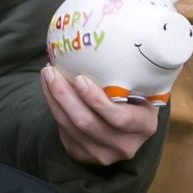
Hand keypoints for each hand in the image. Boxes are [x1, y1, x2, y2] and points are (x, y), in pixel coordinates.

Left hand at [41, 68, 160, 165]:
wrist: (126, 124)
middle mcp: (125, 145)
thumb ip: (134, 73)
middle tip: (51, 71)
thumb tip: (120, 38)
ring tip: (47, 75)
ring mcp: (103, 154)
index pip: (120, 118)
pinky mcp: (83, 155)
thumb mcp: (143, 87)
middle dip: (64, 95)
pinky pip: (62, 131)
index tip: (79, 78)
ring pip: (70, 127)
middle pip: (87, 123)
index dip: (97, 100)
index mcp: (144, 126)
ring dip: (54, 99)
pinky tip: (49, 90)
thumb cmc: (135, 95)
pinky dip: (53, 108)